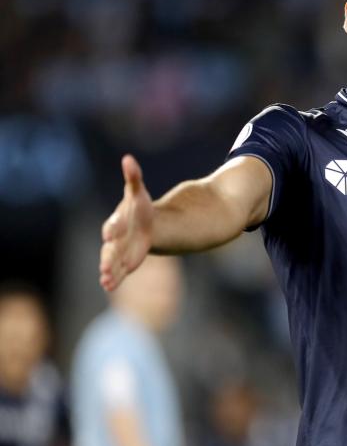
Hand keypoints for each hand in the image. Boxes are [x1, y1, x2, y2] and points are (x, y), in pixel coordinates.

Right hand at [99, 155, 153, 291]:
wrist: (144, 223)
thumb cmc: (139, 207)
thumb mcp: (138, 192)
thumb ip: (133, 177)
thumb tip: (128, 158)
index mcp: (117, 220)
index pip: (113, 225)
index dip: (113, 228)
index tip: (111, 234)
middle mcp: (115, 238)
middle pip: (109, 248)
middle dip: (107, 258)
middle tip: (104, 267)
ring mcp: (119, 251)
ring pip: (112, 262)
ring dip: (109, 271)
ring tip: (106, 281)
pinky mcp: (125, 260)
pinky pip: (119, 270)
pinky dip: (116, 278)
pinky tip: (110, 286)